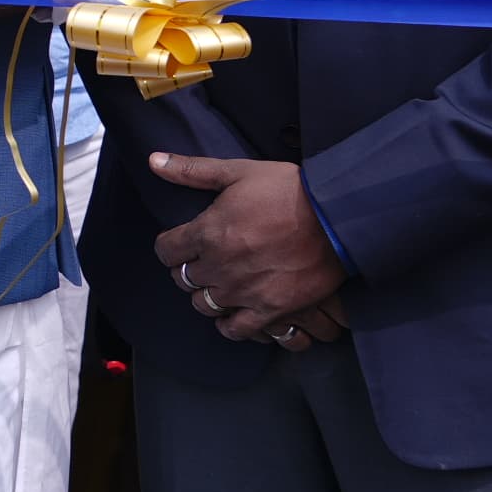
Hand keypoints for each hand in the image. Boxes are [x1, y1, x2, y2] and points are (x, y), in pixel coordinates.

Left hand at [147, 151, 345, 341]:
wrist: (338, 218)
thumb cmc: (288, 190)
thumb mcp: (238, 172)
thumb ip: (193, 170)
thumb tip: (154, 161)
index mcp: (207, 232)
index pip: (166, 250)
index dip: (170, 246)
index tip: (180, 242)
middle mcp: (219, 266)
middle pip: (183, 279)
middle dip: (188, 268)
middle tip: (202, 260)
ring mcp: (243, 292)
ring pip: (203, 305)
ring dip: (206, 295)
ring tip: (219, 283)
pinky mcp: (270, 311)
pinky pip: (235, 330)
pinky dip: (230, 324)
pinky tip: (233, 312)